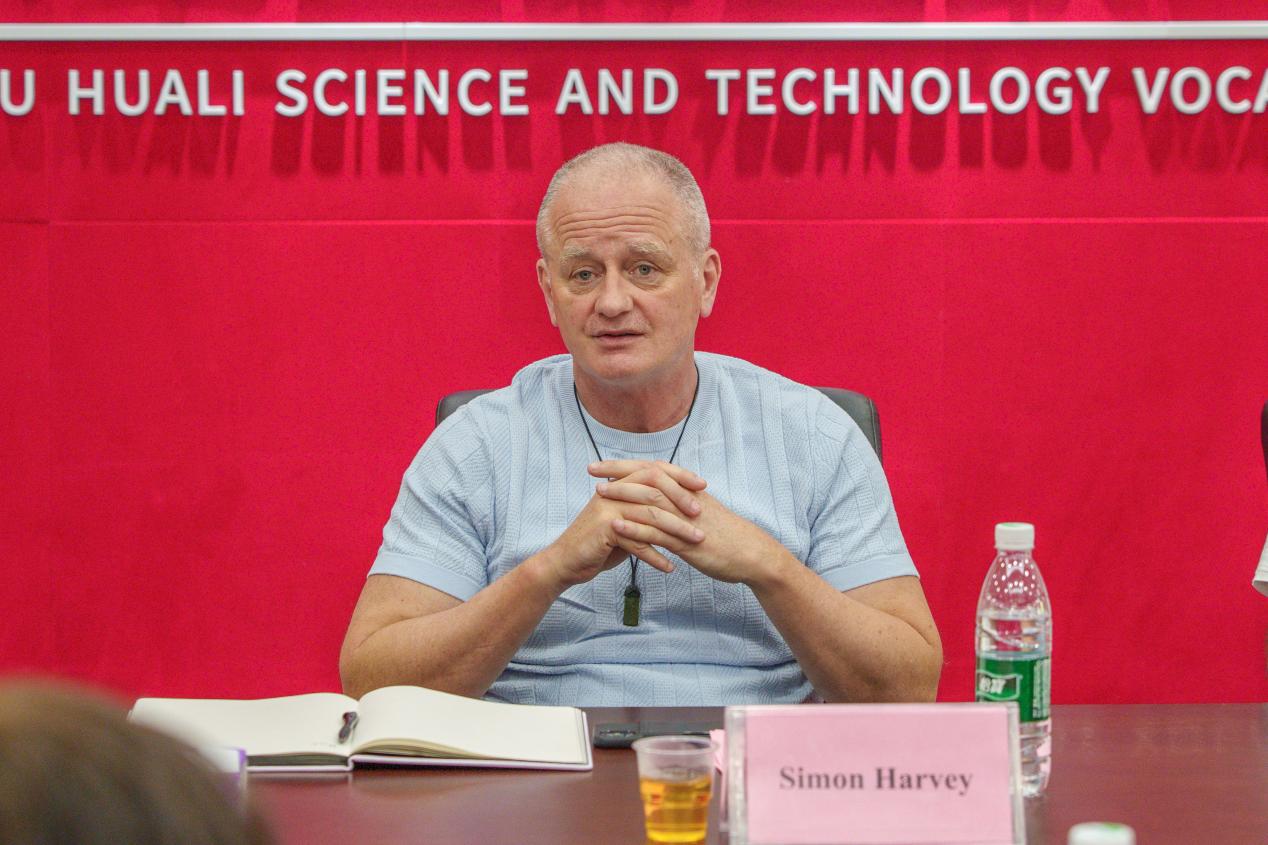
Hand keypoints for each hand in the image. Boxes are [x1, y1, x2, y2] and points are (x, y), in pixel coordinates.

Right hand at [541, 461, 707, 588]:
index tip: (703, 485)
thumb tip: (675, 504)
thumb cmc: (599, 543)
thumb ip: (643, 509)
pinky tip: (670, 567)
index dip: (680, 476)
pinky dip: (656, 556)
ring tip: (696, 542)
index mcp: (620, 483)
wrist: (567, 561)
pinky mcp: (605, 529)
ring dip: (677, 531)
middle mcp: (614, 491)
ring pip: (651, 516)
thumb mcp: (624, 520)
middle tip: (702, 515)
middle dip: (682, 501)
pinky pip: (638, 542)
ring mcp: (608, 508)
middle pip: (655, 489)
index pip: (655, 470)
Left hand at [591, 462, 785, 585]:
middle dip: (618, 472)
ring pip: (650, 502)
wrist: (752, 554)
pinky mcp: (687, 542)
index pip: (653, 470)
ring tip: (598, 493)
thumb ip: (681, 504)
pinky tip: (616, 528)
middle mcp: (686, 499)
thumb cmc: (727, 536)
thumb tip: (661, 499)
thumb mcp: (702, 514)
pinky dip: (635, 529)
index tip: (603, 463)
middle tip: (591, 469)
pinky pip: (658, 533)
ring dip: (623, 496)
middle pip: (648, 478)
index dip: (627, 465)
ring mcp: (686, 520)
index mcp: (688, 491)